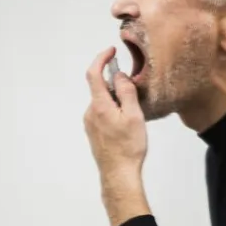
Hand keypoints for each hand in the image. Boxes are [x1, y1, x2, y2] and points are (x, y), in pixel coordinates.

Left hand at [84, 47, 150, 225]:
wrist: (118, 175)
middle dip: (116, 84)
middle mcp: (90, 112)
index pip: (94, 74)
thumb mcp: (134, 116)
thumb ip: (126, 92)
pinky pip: (103, 113)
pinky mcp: (94, 132)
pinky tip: (127, 125)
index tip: (112, 51)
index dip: (102, 58)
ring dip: (117, 100)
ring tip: (134, 115)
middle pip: (101, 88)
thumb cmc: (128, 147)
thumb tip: (119, 75)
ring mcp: (90, 123)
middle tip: (135, 93)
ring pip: (103, 102)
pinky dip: (114, 111)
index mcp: (99, 106)